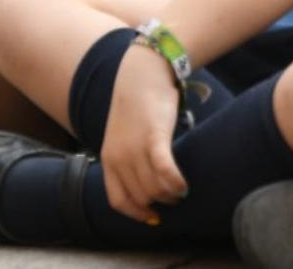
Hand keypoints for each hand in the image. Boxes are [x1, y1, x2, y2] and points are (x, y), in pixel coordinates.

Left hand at [99, 41, 187, 223]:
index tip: (153, 217)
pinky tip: (184, 185)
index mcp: (109, 158)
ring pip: (155, 189)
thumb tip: (149, 190)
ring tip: (181, 188)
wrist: (141, 74)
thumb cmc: (137, 108)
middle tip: (175, 196)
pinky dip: (175, 183)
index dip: (136, 214)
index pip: (117, 200)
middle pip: (142, 197)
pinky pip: (165, 171)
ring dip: (171, 194)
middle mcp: (118, 156)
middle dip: (160, 203)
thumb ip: (130, 161)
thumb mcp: (124, 138)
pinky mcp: (153, 137)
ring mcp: (134, 147)